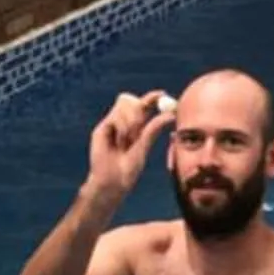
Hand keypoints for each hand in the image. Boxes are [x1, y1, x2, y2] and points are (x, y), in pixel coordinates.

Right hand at [86, 90, 174, 204]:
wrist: (112, 180)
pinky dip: (121, 126)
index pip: (144, 105)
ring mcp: (112, 124)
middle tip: (140, 125)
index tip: (162, 94)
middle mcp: (124, 122)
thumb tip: (171, 114)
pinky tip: (119, 141)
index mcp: (137, 126)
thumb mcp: (144, 146)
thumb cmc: (129, 168)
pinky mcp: (102, 127)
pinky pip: (115, 116)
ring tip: (127, 140)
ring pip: (123, 104)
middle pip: (131, 99)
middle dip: (138, 108)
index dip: (153, 97)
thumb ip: (154, 129)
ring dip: (129, 120)